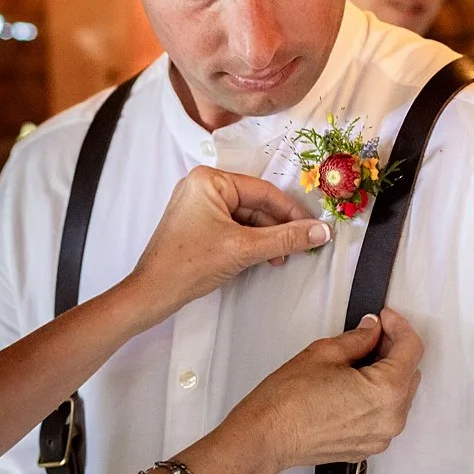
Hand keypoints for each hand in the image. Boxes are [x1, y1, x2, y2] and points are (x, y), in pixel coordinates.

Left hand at [124, 166, 331, 323]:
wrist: (152, 293)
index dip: (292, 212)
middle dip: (277, 228)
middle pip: (254, 204)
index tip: (314, 229)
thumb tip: (321, 231)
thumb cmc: (190, 265)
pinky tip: (261, 258)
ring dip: (264, 238)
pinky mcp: (196, 224)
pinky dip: (248, 242)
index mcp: (209, 180)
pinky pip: (231, 227)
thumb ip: (285, 238)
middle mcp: (202, 186)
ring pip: (245, 218)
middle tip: (300, 248)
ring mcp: (197, 205)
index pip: (263, 191)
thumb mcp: (244, 249)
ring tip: (278, 259)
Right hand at [227, 308, 423, 473]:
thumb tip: (372, 330)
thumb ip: (358, 338)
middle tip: (371, 335)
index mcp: (385, 391)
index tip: (386, 318)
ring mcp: (381, 437)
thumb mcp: (324, 353)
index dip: (399, 326)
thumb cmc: (287, 401)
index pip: (411, 349)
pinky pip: (385, 416)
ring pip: (399, 396)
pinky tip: (352, 386)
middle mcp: (391, 418)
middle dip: (394, 350)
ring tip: (357, 362)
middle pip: (410, 373)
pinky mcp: (368, 447)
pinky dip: (376, 398)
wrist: (266, 437)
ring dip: (386, 375)